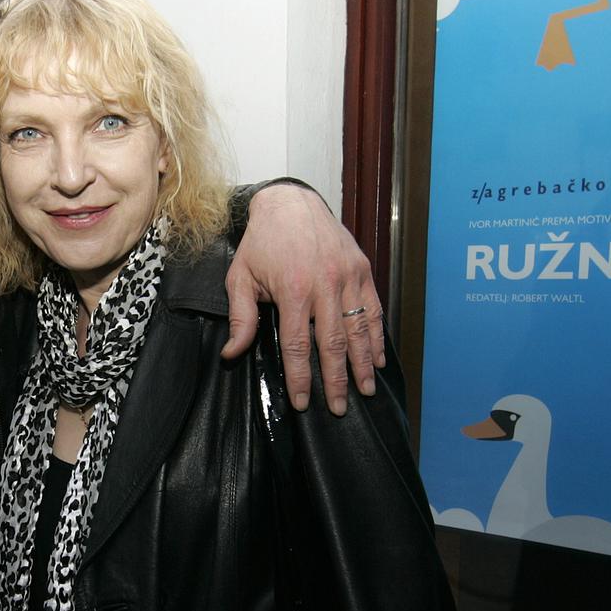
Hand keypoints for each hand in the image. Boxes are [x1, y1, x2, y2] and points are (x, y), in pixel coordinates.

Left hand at [223, 182, 383, 414]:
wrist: (291, 202)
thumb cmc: (262, 243)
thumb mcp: (240, 277)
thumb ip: (241, 317)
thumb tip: (232, 354)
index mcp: (293, 290)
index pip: (298, 345)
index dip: (301, 378)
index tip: (303, 403)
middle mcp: (325, 285)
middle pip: (334, 344)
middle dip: (337, 380)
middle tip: (339, 408)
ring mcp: (348, 277)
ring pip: (359, 330)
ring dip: (364, 364)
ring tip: (366, 390)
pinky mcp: (362, 270)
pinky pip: (373, 310)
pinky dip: (377, 336)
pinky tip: (379, 359)